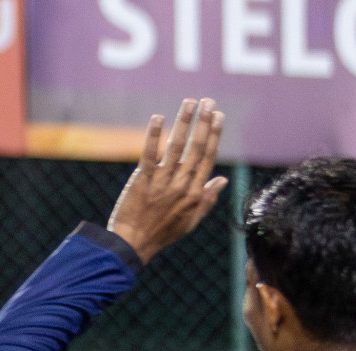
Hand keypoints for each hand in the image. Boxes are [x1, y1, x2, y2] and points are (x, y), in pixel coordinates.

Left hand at [107, 99, 227, 264]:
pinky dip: (153, 135)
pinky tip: (158, 117)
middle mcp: (181, 184)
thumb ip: (207, 199)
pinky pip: (149, 154)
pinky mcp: (142, 180)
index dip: (214, 136)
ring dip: (184, 122)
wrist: (133, 244)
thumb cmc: (162, 233)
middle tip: (209, 102)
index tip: (219, 116)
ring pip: (176, 147)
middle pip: (196, 148)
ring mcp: (162, 181)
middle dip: (204, 123)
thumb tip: (222, 179)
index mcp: (195, 193)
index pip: (208, 158)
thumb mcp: (191, 221)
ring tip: (190, 102)